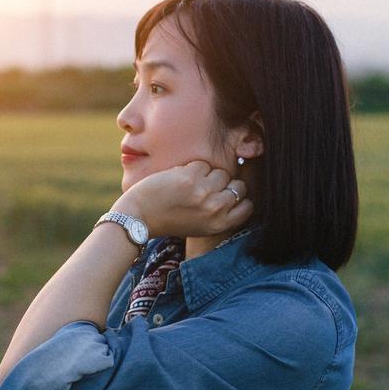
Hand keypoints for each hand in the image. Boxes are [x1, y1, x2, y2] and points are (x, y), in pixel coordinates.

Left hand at [113, 160, 251, 238]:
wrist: (140, 216)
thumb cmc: (170, 220)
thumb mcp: (201, 225)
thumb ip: (220, 212)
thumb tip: (237, 190)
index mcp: (219, 224)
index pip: (248, 206)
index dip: (239, 198)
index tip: (227, 195)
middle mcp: (215, 209)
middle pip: (237, 186)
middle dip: (224, 184)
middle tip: (205, 189)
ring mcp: (203, 192)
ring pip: (222, 173)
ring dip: (208, 175)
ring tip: (190, 185)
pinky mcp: (190, 177)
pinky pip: (203, 164)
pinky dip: (192, 168)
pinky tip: (179, 179)